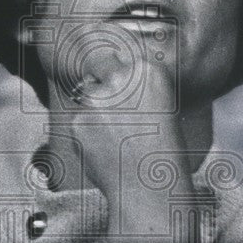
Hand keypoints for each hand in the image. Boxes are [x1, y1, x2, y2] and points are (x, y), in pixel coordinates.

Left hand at [58, 20, 188, 229]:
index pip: (120, 54)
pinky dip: (88, 135)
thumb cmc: (164, 153)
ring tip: (117, 139)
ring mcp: (96, 99)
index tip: (117, 79)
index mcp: (148, 71)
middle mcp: (120, 78)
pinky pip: (79, 122)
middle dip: (103, 88)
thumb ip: (136, 88)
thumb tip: (110, 78)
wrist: (150, 188)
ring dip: (95, 114)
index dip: (117, 70)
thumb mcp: (164, 108)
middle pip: (98, 71)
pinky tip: (107, 149)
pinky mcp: (78, 121)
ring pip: (87, 98)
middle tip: (118, 116)